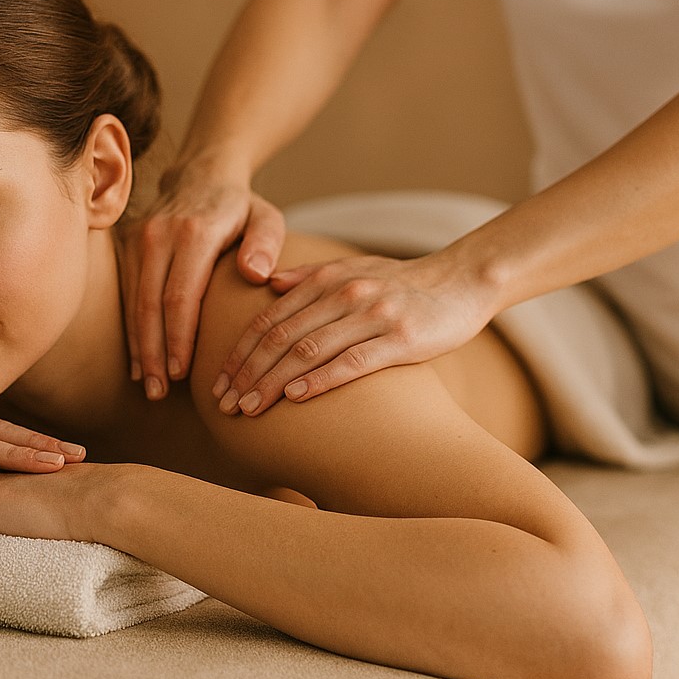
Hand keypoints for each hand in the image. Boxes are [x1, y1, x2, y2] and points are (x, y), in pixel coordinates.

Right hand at [122, 158, 286, 399]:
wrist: (200, 172)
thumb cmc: (240, 206)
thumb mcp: (266, 217)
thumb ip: (266, 244)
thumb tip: (257, 275)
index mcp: (195, 231)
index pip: (180, 294)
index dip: (178, 337)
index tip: (182, 373)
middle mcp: (159, 234)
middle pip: (151, 304)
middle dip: (153, 353)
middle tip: (159, 392)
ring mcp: (138, 239)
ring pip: (134, 303)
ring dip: (139, 347)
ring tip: (148, 385)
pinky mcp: (126, 245)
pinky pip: (127, 295)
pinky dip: (132, 330)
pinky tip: (138, 361)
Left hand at [214, 253, 496, 415]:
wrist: (461, 282)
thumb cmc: (402, 283)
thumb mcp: (353, 269)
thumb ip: (309, 276)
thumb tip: (267, 283)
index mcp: (327, 280)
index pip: (269, 319)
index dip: (239, 352)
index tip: (217, 382)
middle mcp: (344, 294)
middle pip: (281, 337)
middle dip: (247, 372)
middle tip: (225, 404)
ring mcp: (372, 315)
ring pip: (309, 350)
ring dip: (273, 382)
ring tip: (250, 409)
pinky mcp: (399, 338)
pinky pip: (351, 361)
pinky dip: (319, 379)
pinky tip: (296, 398)